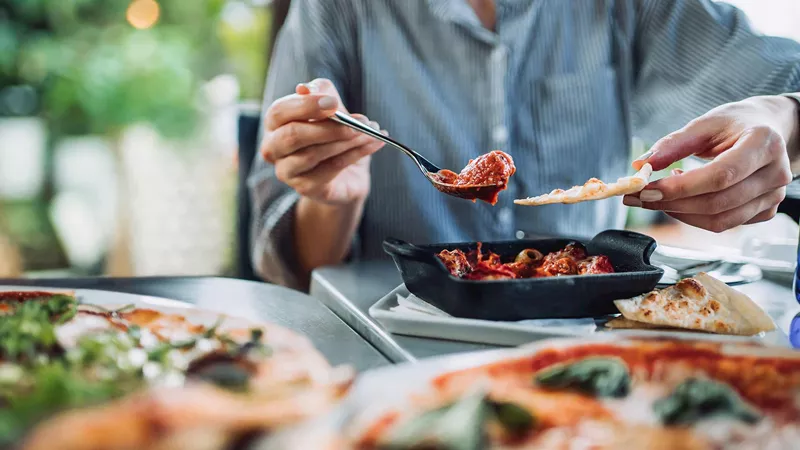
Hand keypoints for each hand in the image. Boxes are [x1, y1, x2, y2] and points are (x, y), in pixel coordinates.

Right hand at [260, 78, 385, 204]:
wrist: (347, 174)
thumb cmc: (334, 135)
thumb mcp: (331, 108)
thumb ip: (322, 93)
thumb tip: (306, 88)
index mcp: (275, 124)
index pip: (279, 112)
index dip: (305, 106)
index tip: (333, 102)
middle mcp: (273, 149)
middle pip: (292, 136)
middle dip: (327, 127)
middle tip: (357, 121)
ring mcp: (286, 171)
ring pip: (313, 154)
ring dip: (346, 141)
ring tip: (370, 131)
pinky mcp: (305, 188)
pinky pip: (331, 169)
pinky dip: (355, 154)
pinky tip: (373, 143)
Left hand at [623, 96, 796, 232]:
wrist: (770, 130)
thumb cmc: (737, 124)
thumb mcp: (706, 124)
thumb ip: (673, 144)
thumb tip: (642, 165)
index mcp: (763, 143)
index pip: (720, 176)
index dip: (680, 187)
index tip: (646, 189)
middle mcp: (775, 173)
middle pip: (717, 202)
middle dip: (671, 203)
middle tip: (640, 197)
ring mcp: (774, 196)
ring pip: (719, 220)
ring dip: (680, 212)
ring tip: (662, 193)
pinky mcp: (766, 211)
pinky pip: (724, 224)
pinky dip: (695, 217)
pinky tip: (686, 197)